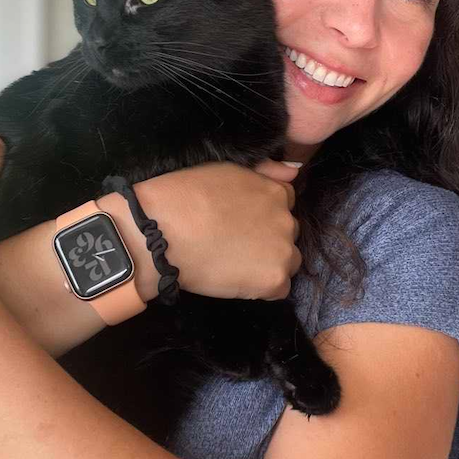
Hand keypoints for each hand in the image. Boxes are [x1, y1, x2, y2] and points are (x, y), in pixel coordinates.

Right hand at [136, 160, 302, 300]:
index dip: (263, 216)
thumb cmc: (185, 196)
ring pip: (287, 262)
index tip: (243, 224)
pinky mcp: (273, 279)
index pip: (285, 206)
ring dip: (269, 264)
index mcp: (275, 193)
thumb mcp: (227, 169)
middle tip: (235, 244)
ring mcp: (282, 251)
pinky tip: (237, 280)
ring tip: (235, 265)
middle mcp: (286, 220)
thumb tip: (294, 171)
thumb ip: (266, 170)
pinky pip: (279, 289)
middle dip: (268, 239)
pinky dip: (261, 288)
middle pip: (287, 235)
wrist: (163, 231)